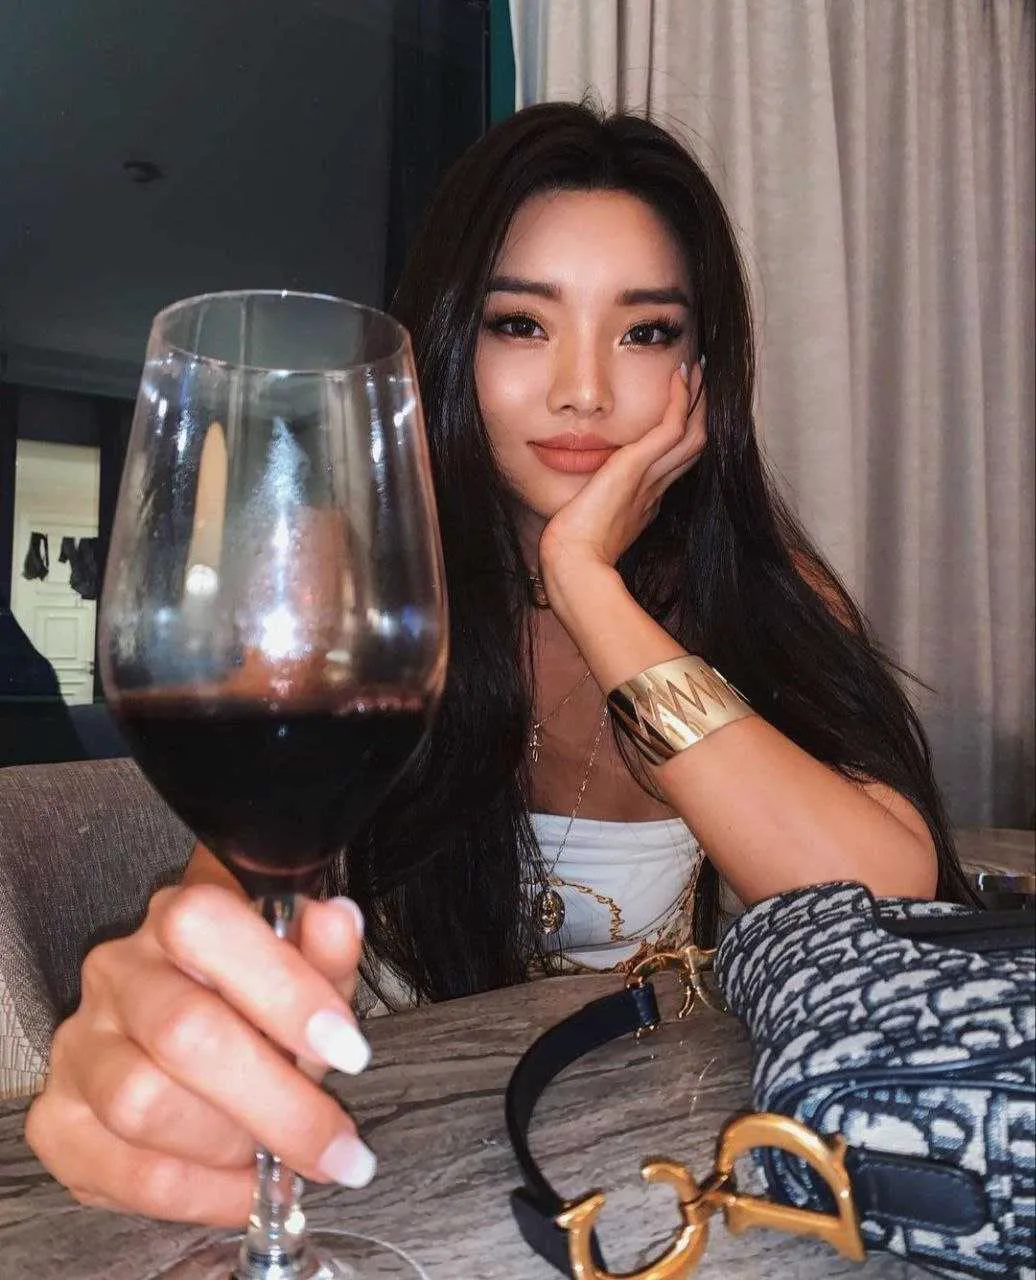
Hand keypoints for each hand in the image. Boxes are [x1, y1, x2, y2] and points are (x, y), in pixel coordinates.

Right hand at [25, 882, 371, 1224]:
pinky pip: (129, 1172)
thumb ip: (323, 954)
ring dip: (232, 1146)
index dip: (283, 989)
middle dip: (275, 1100)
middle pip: (182, 1032)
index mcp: (177, 919)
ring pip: (144, 1105)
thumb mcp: (303, 977)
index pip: (208, 927)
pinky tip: (244, 1188)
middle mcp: (116, 972)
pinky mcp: (58, 1121)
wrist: (177, 1050)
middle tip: (334, 1142)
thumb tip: (338, 920)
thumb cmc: (250, 1006)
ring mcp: (80, 1045)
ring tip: (280, 1158)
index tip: (348, 1049)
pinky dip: (203, 1193)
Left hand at [538, 362, 706, 587]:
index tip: (682, 414)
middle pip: (691, 446)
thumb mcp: (587, 520)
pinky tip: (678, 376)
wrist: (575, 562)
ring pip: (691, 433)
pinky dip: (678, 399)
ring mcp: (651, 478)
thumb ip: (594, 503)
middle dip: (698, 414)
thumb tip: (586, 494)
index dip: (681, 437)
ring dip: (695, 400)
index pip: (672, 463)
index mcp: (645, 502)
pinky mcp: (638, 466)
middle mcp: (655, 489)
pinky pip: (671, 426)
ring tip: (695, 370)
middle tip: (699, 383)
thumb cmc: (573, 549)